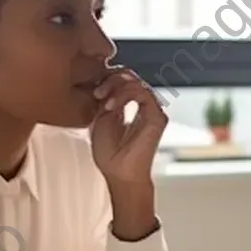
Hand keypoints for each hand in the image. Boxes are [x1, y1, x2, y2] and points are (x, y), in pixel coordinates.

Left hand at [89, 67, 167, 184]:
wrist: (119, 173)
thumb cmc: (110, 154)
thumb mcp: (101, 118)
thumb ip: (106, 98)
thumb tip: (105, 80)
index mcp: (131, 105)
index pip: (124, 80)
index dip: (108, 79)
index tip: (93, 90)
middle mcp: (144, 105)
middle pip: (131, 77)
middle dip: (111, 79)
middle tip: (97, 92)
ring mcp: (153, 110)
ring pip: (136, 82)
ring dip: (116, 86)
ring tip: (103, 99)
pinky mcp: (157, 117)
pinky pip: (143, 93)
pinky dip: (124, 94)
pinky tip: (111, 106)